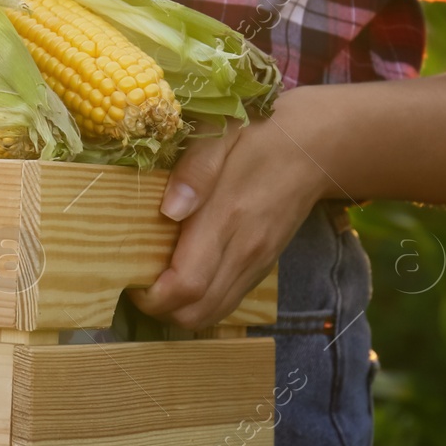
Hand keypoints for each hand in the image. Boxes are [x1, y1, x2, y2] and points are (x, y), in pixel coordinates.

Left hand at [130, 87, 335, 328]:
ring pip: (214, 314)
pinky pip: (228, 302)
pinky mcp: (264, 266)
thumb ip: (196, 168)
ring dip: (180, 310)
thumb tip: (170, 209)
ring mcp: (258, 263)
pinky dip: (201, 302)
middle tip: (137, 281)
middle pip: (197, 313)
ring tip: (157, 281)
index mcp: (227, 218)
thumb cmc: (259, 133)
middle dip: (160, 309)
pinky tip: (184, 276)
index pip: (187, 285)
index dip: (152, 295)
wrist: (315, 146)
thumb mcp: (221, 131)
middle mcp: (245, 251)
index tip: (130, 277)